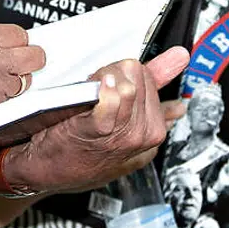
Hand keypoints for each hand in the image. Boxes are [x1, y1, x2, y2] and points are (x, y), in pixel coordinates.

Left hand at [9, 47, 188, 192]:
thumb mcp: (123, 117)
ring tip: (88, 95)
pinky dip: (104, 90)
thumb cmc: (81, 146)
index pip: (149, 76)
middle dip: (114, 74)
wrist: (48, 170)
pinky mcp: (101, 132)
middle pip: (136, 74)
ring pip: (126, 83)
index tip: (107, 84)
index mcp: (155, 128)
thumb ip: (154, 83)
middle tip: (96, 92)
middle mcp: (146, 133)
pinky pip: (112, 100)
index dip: (122, 74)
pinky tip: (97, 89)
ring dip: (103, 79)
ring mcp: (126, 135)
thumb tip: (179, 57)